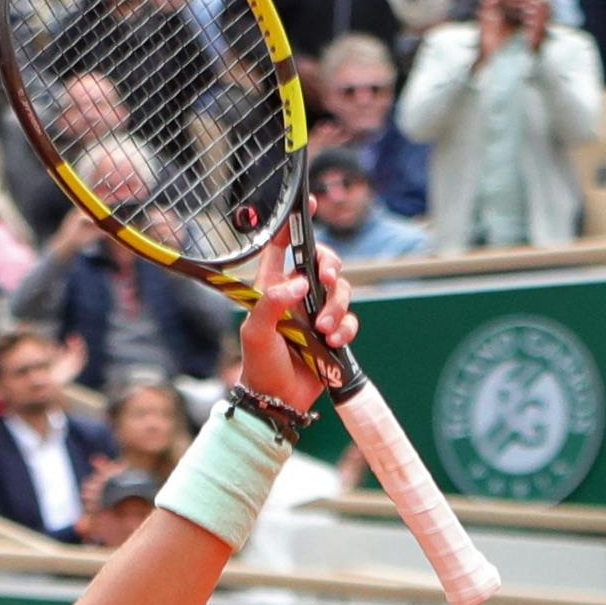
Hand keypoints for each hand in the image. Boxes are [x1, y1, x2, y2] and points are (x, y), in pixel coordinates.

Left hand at [230, 239, 352, 419]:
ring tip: (324, 330)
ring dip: (337, 307)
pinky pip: (350, 321)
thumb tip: (299, 282)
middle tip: (327, 278)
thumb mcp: (255, 332)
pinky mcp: (332, 334)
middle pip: (323, 263)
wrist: (277, 399)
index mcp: (273, 287)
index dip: (293, 224)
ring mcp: (316, 314)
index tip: (308, 204)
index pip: (282, 247)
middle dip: (331, 266)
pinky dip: (345, 329)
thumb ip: (271, 303)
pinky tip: (332, 343)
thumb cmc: (259, 363)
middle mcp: (297, 295)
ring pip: (341, 291)